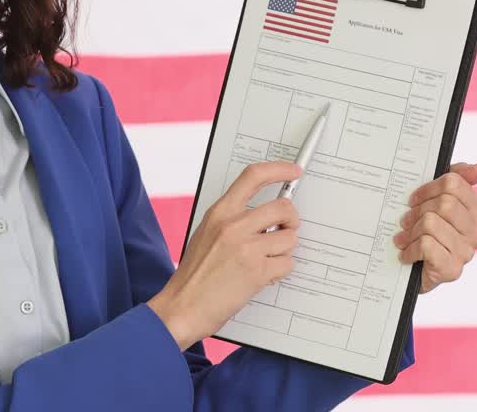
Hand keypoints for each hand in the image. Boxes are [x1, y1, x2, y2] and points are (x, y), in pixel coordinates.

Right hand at [148, 161, 302, 350]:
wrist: (182, 306)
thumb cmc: (194, 274)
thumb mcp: (206, 233)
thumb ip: (232, 219)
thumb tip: (265, 215)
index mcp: (219, 212)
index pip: (253, 176)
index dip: (278, 170)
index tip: (293, 172)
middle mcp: (234, 225)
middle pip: (283, 208)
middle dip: (291, 220)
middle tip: (285, 230)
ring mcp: (247, 248)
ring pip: (290, 238)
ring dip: (283, 250)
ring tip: (265, 260)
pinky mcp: (257, 272)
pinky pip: (287, 263)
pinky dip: (280, 271)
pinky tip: (262, 276)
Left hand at [392, 161, 476, 293]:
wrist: (410, 271)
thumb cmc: (423, 230)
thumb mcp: (435, 198)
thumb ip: (457, 178)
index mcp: (475, 210)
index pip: (454, 183)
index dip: (428, 188)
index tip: (414, 199)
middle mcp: (476, 232)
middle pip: (444, 204)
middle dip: (417, 211)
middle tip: (406, 221)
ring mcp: (466, 252)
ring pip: (431, 223)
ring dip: (410, 232)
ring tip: (404, 238)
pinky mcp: (452, 270)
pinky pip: (426, 245)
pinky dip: (410, 249)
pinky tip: (406, 254)